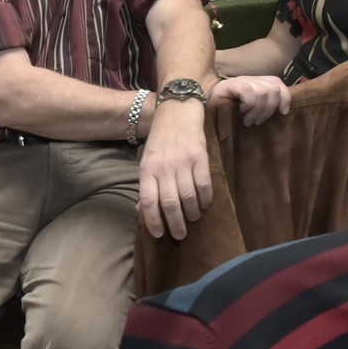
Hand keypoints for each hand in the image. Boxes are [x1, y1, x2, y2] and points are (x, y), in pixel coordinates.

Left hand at [137, 99, 211, 240]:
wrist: (176, 112)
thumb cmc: (160, 141)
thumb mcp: (146, 161)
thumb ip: (147, 186)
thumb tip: (142, 211)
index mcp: (147, 170)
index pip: (148, 201)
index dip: (153, 221)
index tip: (158, 235)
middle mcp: (164, 168)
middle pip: (170, 203)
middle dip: (175, 224)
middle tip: (180, 235)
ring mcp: (182, 162)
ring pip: (188, 196)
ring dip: (191, 213)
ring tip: (192, 218)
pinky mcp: (200, 157)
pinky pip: (204, 184)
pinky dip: (205, 199)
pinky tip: (204, 204)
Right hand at [210, 75, 290, 125]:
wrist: (196, 110)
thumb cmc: (223, 116)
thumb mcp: (247, 112)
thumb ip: (261, 107)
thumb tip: (283, 111)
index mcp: (254, 83)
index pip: (276, 82)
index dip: (284, 97)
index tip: (283, 112)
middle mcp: (247, 79)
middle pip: (273, 87)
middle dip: (269, 108)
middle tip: (257, 121)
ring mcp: (237, 81)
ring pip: (263, 91)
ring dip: (258, 110)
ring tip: (248, 120)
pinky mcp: (227, 86)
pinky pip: (248, 91)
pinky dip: (248, 104)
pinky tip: (241, 111)